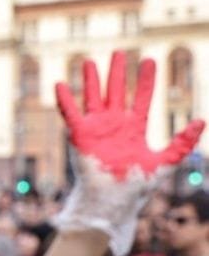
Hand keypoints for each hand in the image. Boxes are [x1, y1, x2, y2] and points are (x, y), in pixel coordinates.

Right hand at [55, 51, 202, 178]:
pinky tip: (60, 84)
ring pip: (93, 97)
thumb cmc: (136, 187)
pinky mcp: (80, 136)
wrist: (112, 203)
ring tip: (90, 61)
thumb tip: (202, 120)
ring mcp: (96, 129)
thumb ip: (182, 143)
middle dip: (118, 72)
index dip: (146, 80)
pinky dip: (65, 100)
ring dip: (92, 80)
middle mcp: (114, 126)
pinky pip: (71, 114)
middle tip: (119, 52)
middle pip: (116, 92)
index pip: (142, 98)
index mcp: (134, 130)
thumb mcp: (166, 163)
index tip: (150, 60)